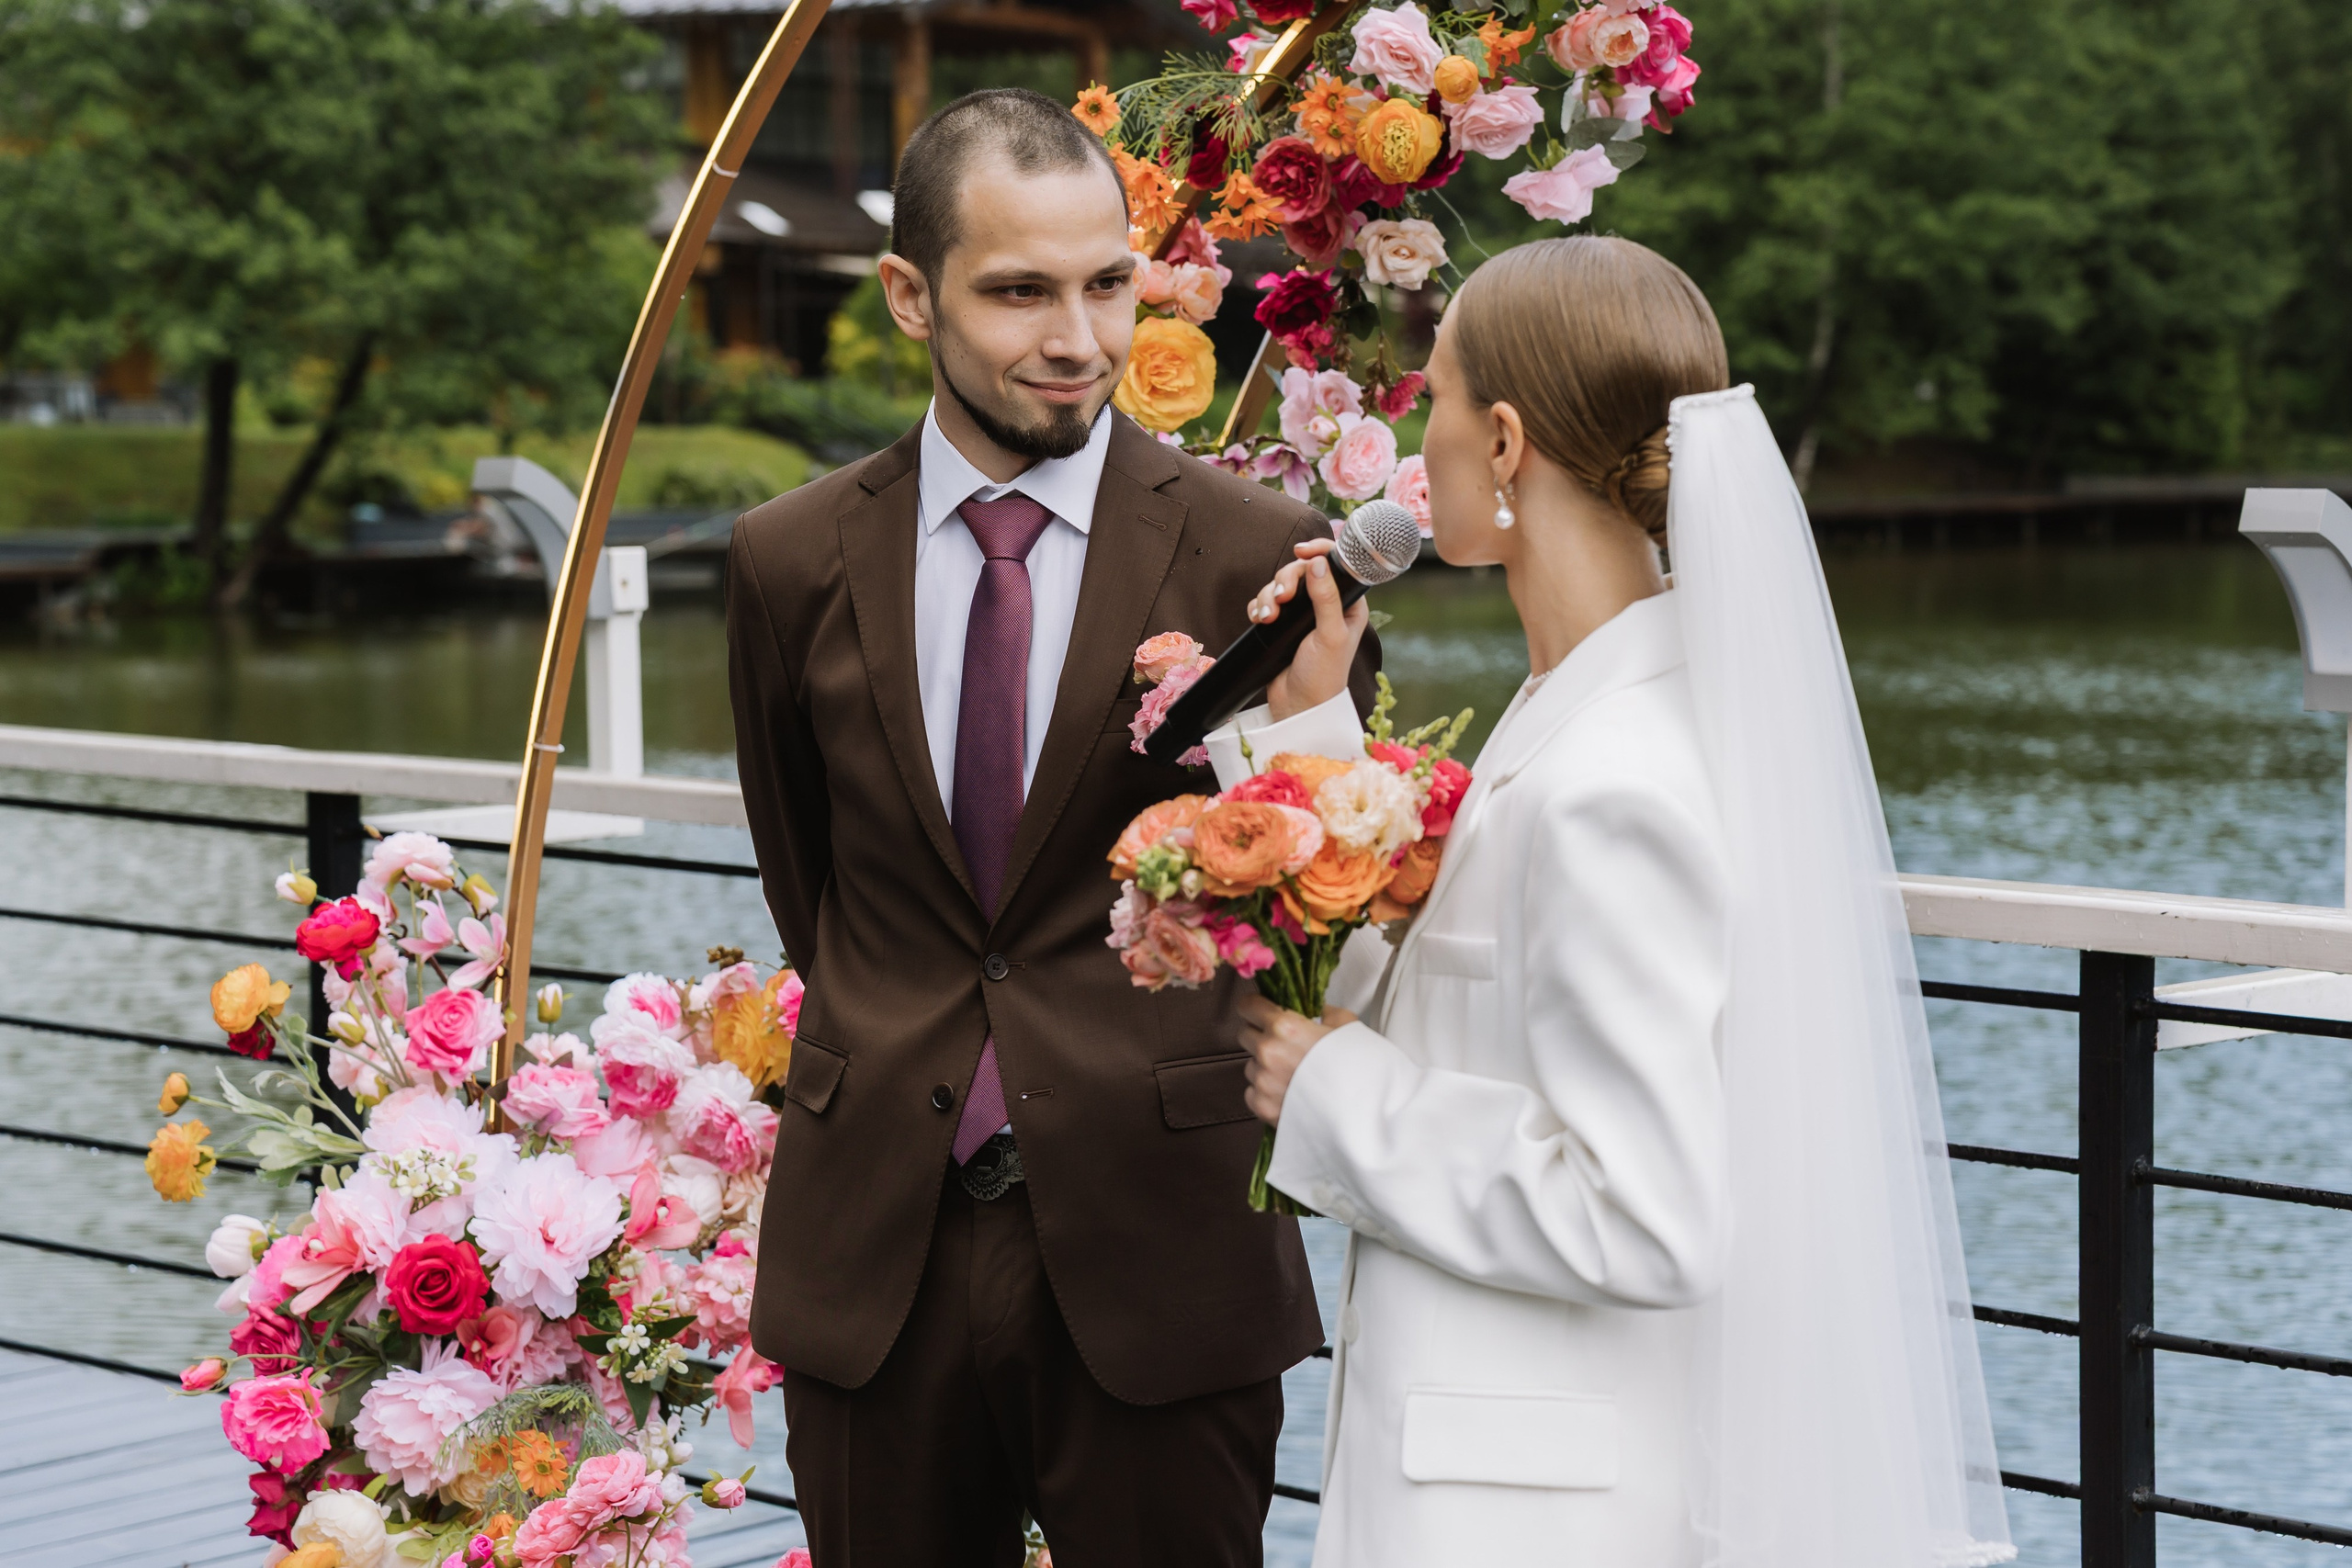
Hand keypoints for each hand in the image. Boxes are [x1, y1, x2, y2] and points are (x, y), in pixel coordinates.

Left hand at [1236, 995, 1357, 1125]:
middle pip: (1244, 1035)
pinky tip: (1288, 1092)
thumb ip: (1324, 1013)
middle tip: (1283, 1044)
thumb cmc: (1358, 1068)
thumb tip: (1316, 1011)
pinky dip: (1265, 1092)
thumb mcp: (1346, 1025)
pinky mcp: (1263, 1106)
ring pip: (1250, 1066)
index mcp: (1285, 1027)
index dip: (1254, 1007)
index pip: (1247, 1006)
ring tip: (1293, 1074)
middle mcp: (1268, 1052)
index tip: (1259, 1011)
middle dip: (1260, 1036)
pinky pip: (1252, 1092)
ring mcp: (1263, 1081)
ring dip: (1264, 1067)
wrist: (1364, 1111)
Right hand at [1249, 537, 1369, 721]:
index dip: (1319, 551)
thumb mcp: (1330, 636)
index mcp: (1347, 603)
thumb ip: (1326, 598)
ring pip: (1280, 586)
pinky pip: (1266, 602)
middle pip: (1301, 571)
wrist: (1298, 706)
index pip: (1335, 564)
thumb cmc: (1323, 676)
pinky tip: (1259, 620)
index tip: (1301, 551)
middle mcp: (1326, 604)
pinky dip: (1259, 607)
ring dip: (1269, 596)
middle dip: (1286, 580)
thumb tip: (1318, 563)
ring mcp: (1302, 614)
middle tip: (1281, 598)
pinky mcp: (1282, 624)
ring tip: (1267, 617)